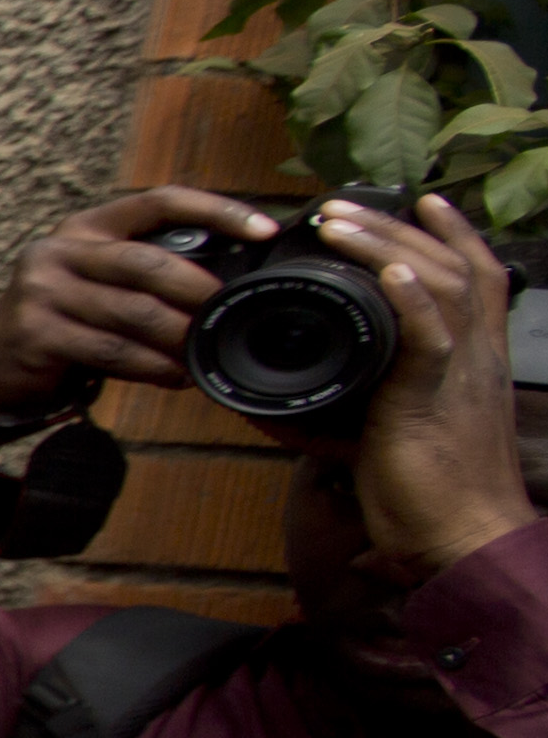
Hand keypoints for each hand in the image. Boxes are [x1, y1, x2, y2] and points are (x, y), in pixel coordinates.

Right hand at [0, 186, 280, 420]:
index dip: (216, 210)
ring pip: (135, 312)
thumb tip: (230, 286)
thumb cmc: (65, 328)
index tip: (263, 230)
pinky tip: (174, 377)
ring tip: (204, 357)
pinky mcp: (35, 333)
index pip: (158, 201)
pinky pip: (112, 350)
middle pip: (148, 262)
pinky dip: (153, 367)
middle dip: (199, 292)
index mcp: (85, 228)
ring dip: (180, 339)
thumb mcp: (100, 287)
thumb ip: (147, 275)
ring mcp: (41, 291)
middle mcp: (58, 250)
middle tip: (228, 316)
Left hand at [328, 190, 539, 584]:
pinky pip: (431, 336)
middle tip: (345, 204)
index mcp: (472, 360)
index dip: (455, 235)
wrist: (463, 537)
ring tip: (340, 222)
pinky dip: (410, 299)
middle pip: (453, 266)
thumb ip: (328, 417)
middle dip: (399, 227)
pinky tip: (389, 272)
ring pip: (440, 285)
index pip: (478, 278)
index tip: (424, 200)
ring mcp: (461, 373)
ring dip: (388, 246)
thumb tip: (258, 410)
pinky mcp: (434, 399)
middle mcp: (476, 356)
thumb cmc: (427, 496)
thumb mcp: (376, 441)